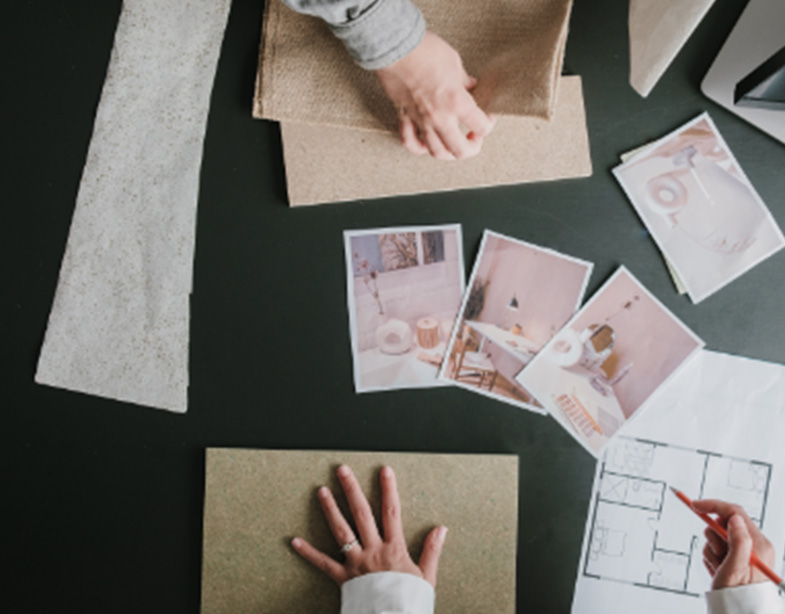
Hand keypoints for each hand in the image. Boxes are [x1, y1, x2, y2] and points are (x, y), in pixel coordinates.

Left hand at [291, 464, 446, 585]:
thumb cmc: (409, 602)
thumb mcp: (427, 577)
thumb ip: (432, 550)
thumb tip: (441, 529)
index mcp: (394, 549)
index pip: (391, 512)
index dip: (389, 489)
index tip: (385, 470)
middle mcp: (373, 552)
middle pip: (361, 515)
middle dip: (351, 490)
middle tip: (342, 470)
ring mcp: (356, 564)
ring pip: (341, 532)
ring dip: (330, 510)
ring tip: (321, 491)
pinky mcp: (343, 579)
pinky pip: (323, 564)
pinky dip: (308, 553)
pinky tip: (294, 541)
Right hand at [374, 31, 493, 160]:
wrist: (395, 46)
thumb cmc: (423, 50)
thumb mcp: (454, 62)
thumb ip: (463, 81)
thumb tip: (469, 86)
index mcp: (456, 102)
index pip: (481, 126)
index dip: (488, 123)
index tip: (487, 116)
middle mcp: (439, 117)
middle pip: (460, 149)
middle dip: (472, 147)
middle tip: (474, 139)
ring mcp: (420, 120)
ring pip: (436, 152)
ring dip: (449, 152)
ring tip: (453, 146)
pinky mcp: (405, 117)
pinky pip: (410, 141)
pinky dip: (419, 148)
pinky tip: (425, 145)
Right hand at [693, 499, 775, 588]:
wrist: (738, 612)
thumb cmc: (739, 595)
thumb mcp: (737, 567)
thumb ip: (739, 540)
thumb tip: (734, 518)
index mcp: (758, 544)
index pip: (734, 513)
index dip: (713, 506)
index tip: (695, 505)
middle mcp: (753, 545)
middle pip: (724, 524)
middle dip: (714, 536)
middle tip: (718, 553)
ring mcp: (743, 552)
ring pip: (717, 536)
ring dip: (712, 549)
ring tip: (718, 566)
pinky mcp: (733, 558)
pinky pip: (715, 547)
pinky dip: (711, 557)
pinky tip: (717, 569)